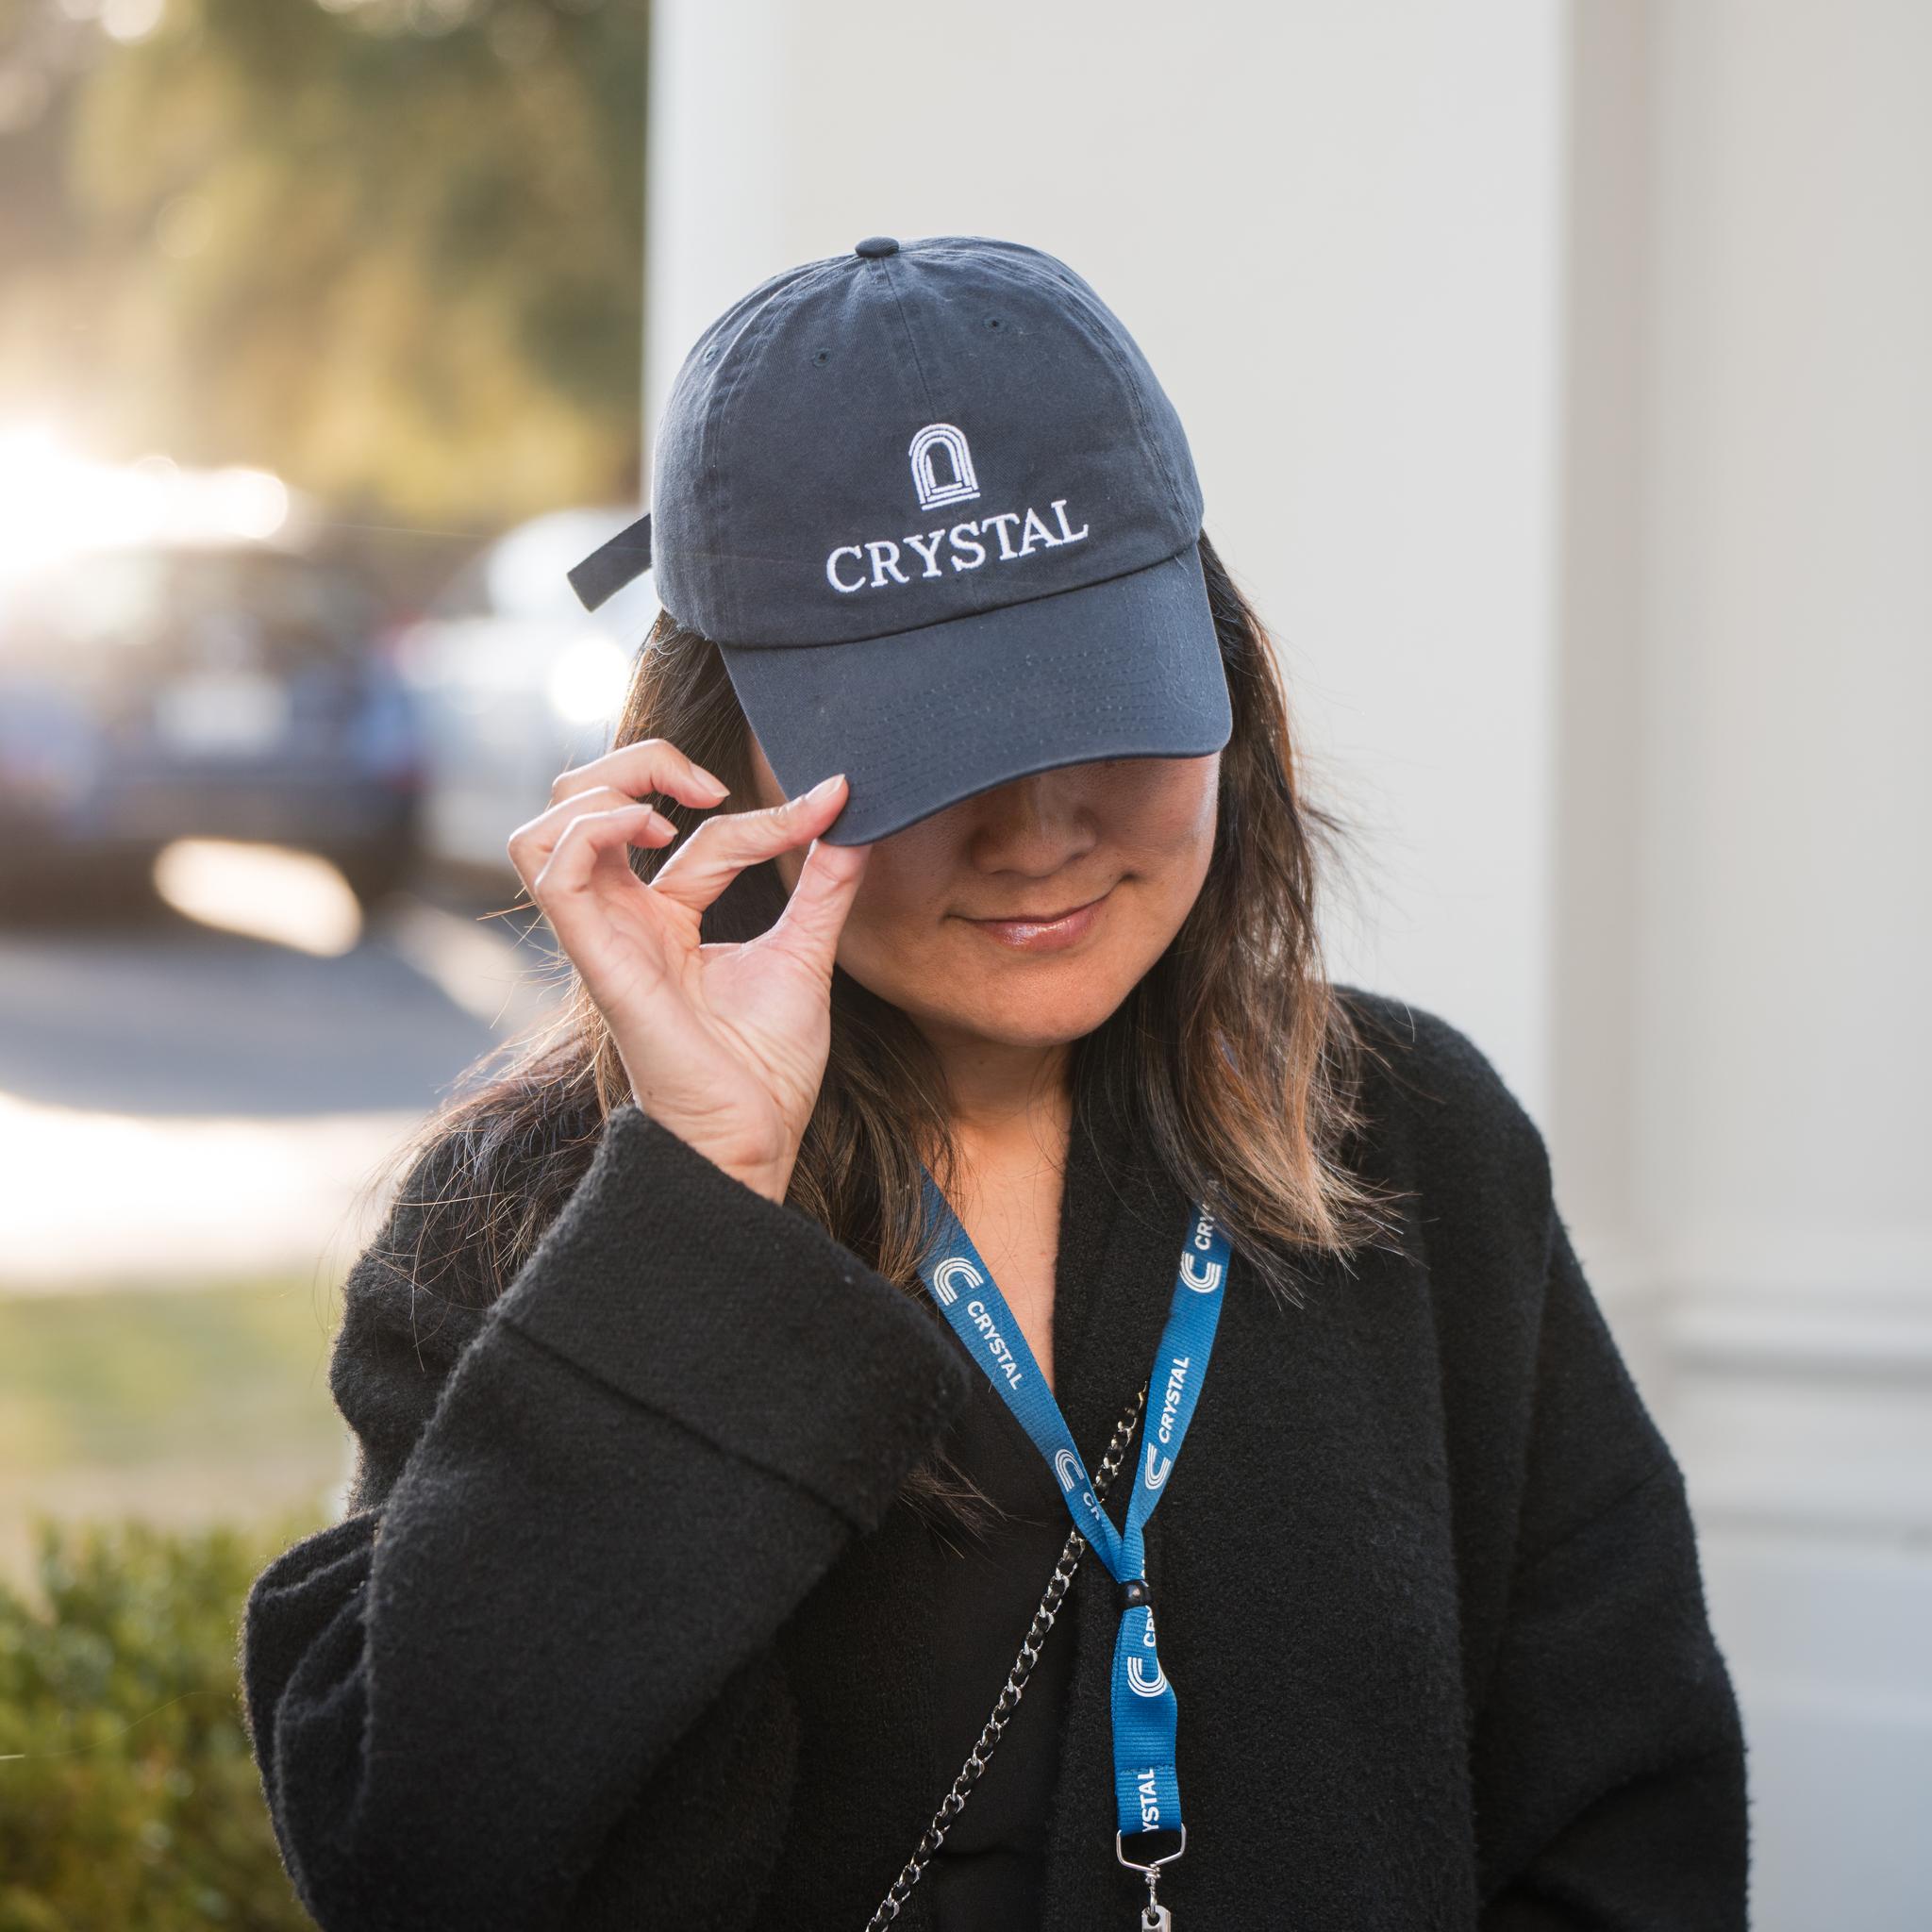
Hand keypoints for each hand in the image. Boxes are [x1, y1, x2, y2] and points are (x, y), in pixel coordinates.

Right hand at [507, 739, 869, 1203]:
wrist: (754, 1137)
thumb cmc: (768, 1069)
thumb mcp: (805, 952)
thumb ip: (825, 883)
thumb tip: (847, 810)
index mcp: (666, 920)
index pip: (697, 835)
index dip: (761, 812)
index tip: (825, 807)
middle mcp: (624, 922)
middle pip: (582, 804)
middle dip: (638, 762)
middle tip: (707, 784)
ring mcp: (603, 938)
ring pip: (543, 829)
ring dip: (601, 791)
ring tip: (666, 813)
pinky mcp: (596, 958)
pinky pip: (551, 871)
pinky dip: (593, 828)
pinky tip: (652, 836)